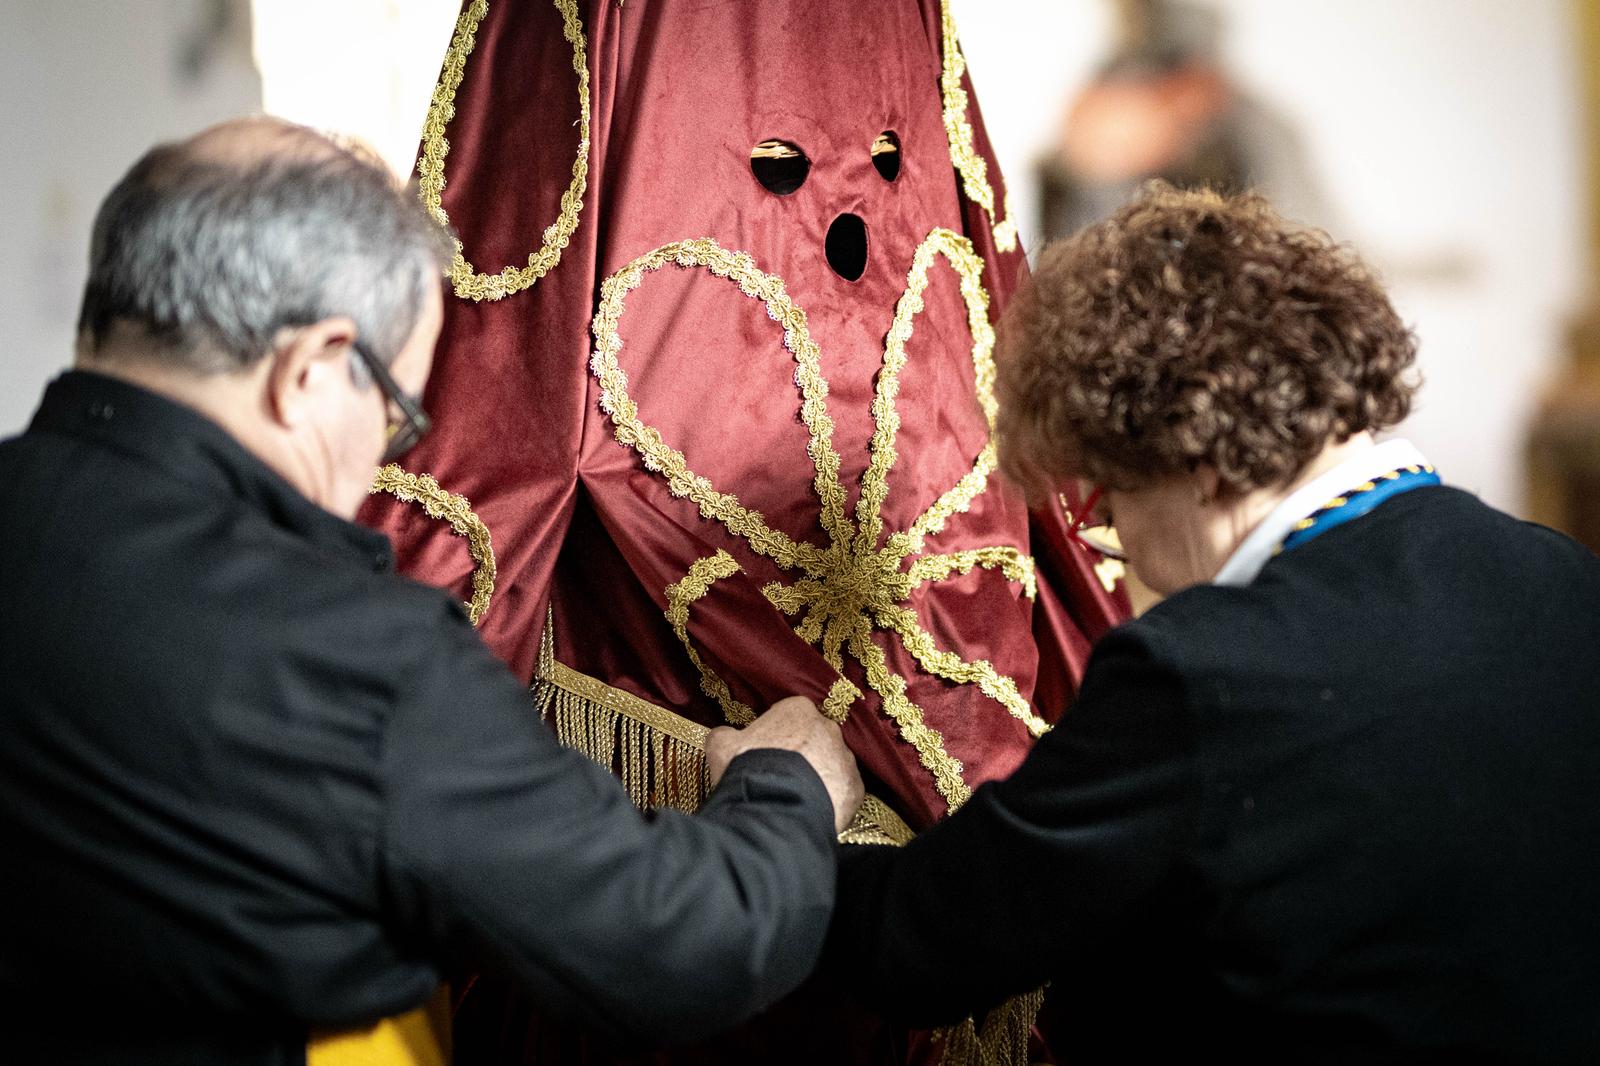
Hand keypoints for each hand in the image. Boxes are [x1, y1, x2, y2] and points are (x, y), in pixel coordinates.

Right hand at [705, 696, 863, 833]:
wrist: (775, 808)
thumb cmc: (748, 769)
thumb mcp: (722, 745)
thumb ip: (726, 734)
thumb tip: (725, 735)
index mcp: (798, 709)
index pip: (790, 715)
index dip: (777, 734)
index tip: (767, 751)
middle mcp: (829, 728)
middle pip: (815, 738)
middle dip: (802, 753)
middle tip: (782, 776)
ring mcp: (845, 758)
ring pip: (832, 764)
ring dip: (818, 776)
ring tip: (795, 797)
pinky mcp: (856, 787)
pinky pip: (843, 790)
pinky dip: (830, 799)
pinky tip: (810, 809)